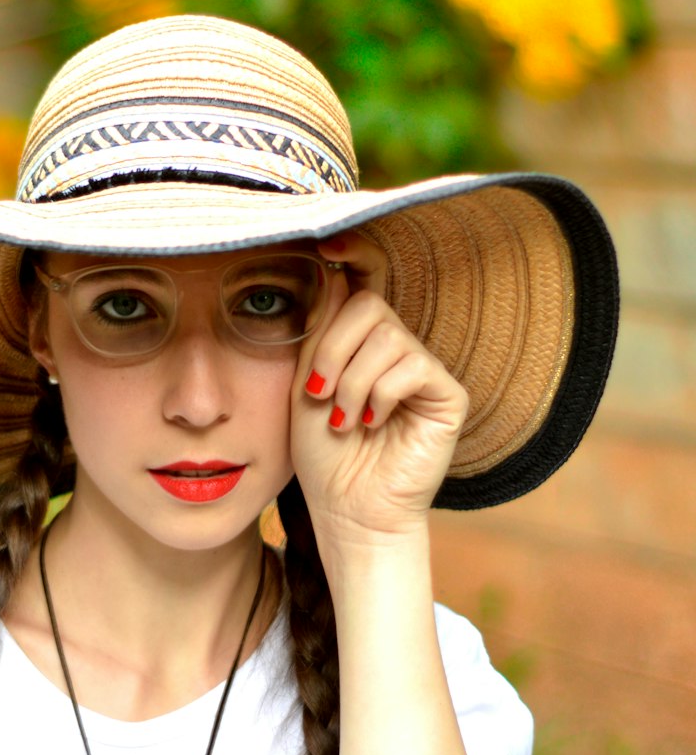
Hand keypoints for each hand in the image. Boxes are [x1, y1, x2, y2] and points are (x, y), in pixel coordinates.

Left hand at [290, 231, 468, 545]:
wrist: (346, 509)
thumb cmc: (322, 455)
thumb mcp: (305, 385)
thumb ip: (318, 333)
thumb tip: (333, 272)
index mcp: (362, 344)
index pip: (363, 285)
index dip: (353, 257)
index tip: (329, 245)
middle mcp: (398, 349)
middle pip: (367, 306)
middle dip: (332, 348)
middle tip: (319, 394)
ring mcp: (425, 370)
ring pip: (385, 336)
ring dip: (351, 381)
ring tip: (345, 419)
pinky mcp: (448, 393)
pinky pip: (411, 364)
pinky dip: (379, 394)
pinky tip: (372, 423)